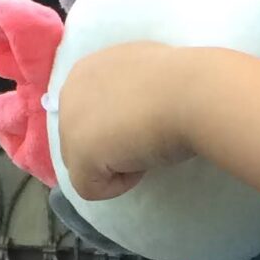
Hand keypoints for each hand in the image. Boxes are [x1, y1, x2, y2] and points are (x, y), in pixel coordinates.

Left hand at [54, 42, 190, 201]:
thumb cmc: (181, 81)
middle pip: (83, 139)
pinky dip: (120, 184)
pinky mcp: (79, 155)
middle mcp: (69, 94)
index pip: (91, 113)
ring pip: (85, 164)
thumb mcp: (147, 75)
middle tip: (149, 135)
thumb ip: (127, 89)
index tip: (149, 119)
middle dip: (114, 145)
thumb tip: (135, 106)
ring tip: (148, 146)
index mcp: (86, 71)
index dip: (120, 124)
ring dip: (117, 162)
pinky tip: (143, 162)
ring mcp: (69, 125)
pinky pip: (91, 187)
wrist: (190, 93)